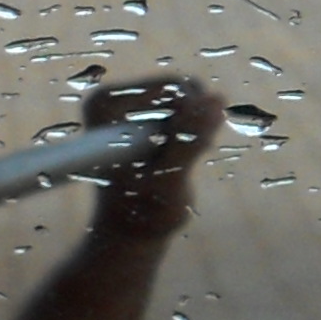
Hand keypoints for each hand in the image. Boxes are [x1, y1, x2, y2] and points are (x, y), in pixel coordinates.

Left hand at [82, 74, 225, 243]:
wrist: (129, 230)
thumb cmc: (143, 211)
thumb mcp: (168, 179)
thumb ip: (189, 139)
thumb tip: (216, 99)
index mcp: (104, 105)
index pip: (171, 89)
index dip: (193, 120)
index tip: (181, 154)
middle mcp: (110, 96)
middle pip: (182, 90)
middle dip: (194, 125)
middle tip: (178, 163)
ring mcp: (127, 101)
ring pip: (191, 100)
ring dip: (196, 132)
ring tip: (175, 165)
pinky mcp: (145, 110)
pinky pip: (191, 108)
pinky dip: (195, 133)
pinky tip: (177, 159)